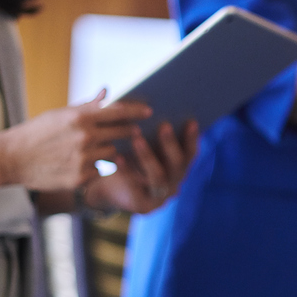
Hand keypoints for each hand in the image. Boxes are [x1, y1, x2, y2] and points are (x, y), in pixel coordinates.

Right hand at [1, 92, 152, 190]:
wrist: (11, 158)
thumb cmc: (36, 132)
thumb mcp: (59, 114)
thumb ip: (86, 106)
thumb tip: (107, 92)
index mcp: (80, 117)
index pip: (118, 111)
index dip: (137, 111)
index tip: (149, 110)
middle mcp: (85, 137)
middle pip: (122, 133)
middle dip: (129, 131)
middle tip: (134, 130)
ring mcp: (83, 159)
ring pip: (112, 153)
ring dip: (108, 150)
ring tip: (92, 148)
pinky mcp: (80, 178)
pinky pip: (99, 170)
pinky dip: (94, 167)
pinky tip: (78, 164)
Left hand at [82, 119, 199, 214]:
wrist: (103, 188)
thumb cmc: (123, 158)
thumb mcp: (134, 140)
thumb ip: (139, 122)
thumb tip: (120, 92)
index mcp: (178, 166)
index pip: (191, 152)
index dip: (192, 138)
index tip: (191, 120)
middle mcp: (175, 182)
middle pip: (179, 163)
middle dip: (171, 143)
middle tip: (163, 125)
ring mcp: (161, 196)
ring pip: (159, 175)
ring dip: (148, 155)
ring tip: (136, 138)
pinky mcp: (144, 205)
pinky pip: (137, 186)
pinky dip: (128, 169)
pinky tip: (117, 156)